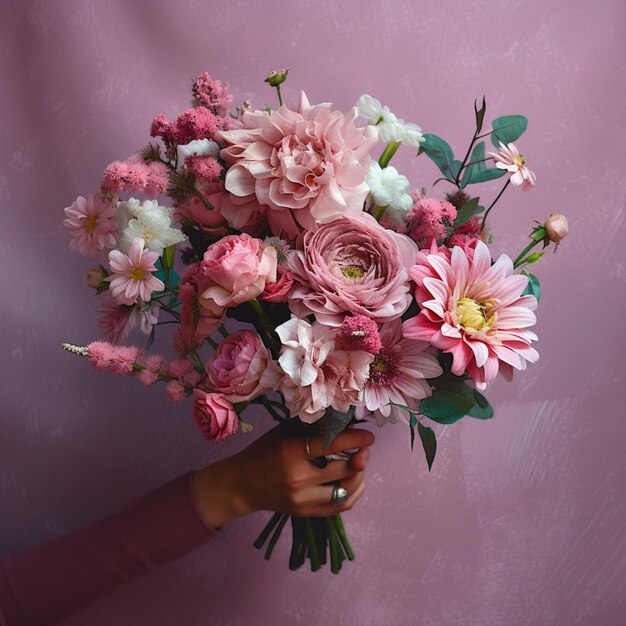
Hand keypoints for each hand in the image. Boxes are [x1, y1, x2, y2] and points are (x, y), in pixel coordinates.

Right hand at [192, 425, 374, 527]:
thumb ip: (313, 428)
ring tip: (358, 462)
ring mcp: (303, 500)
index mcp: (291, 452)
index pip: (333, 444)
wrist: (243, 484)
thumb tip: (348, 420)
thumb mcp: (285, 432)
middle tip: (363, 447)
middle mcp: (298, 478)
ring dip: (359, 474)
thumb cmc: (265, 451)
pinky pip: (342, 505)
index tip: (369, 435)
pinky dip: (354, 491)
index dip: (357, 439)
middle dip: (361, 455)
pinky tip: (353, 479)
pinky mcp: (306, 513)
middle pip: (345, 468)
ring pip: (347, 489)